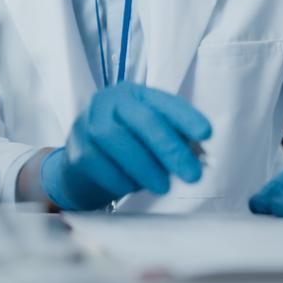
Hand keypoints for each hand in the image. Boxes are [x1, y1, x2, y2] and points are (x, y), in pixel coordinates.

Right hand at [41, 83, 211, 210]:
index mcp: (132, 94)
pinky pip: (99, 164)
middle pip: (140, 119)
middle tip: (192, 174)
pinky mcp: (76, 151)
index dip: (184, 116)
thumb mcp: (149, 137)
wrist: (82, 168)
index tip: (207, 133)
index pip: (161, 102)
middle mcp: (107, 102)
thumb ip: (173, 139)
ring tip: (163, 186)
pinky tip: (134, 188)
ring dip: (144, 166)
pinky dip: (121, 179)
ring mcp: (87, 124)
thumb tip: (199, 154)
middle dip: (169, 147)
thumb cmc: (125, 148)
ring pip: (115, 139)